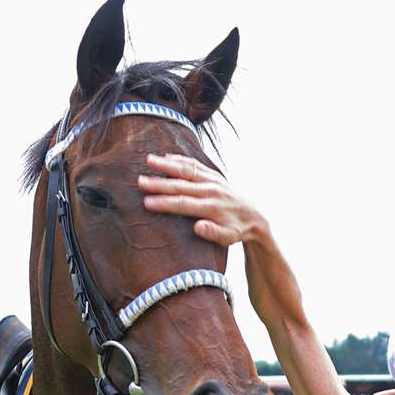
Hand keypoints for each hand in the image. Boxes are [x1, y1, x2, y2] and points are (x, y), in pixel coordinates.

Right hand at [139, 153, 269, 246]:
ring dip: (167, 165)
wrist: (254, 216)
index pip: (183, 204)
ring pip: (186, 170)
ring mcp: (212, 180)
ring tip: (149, 160)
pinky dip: (181, 160)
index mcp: (212, 207)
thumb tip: (198, 227)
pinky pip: (195, 165)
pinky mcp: (214, 175)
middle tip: (140, 181)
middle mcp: (211, 191)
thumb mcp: (229, 238)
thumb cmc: (237, 230)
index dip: (164, 203)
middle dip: (159, 183)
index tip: (147, 202)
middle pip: (181, 186)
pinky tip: (167, 156)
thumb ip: (214, 233)